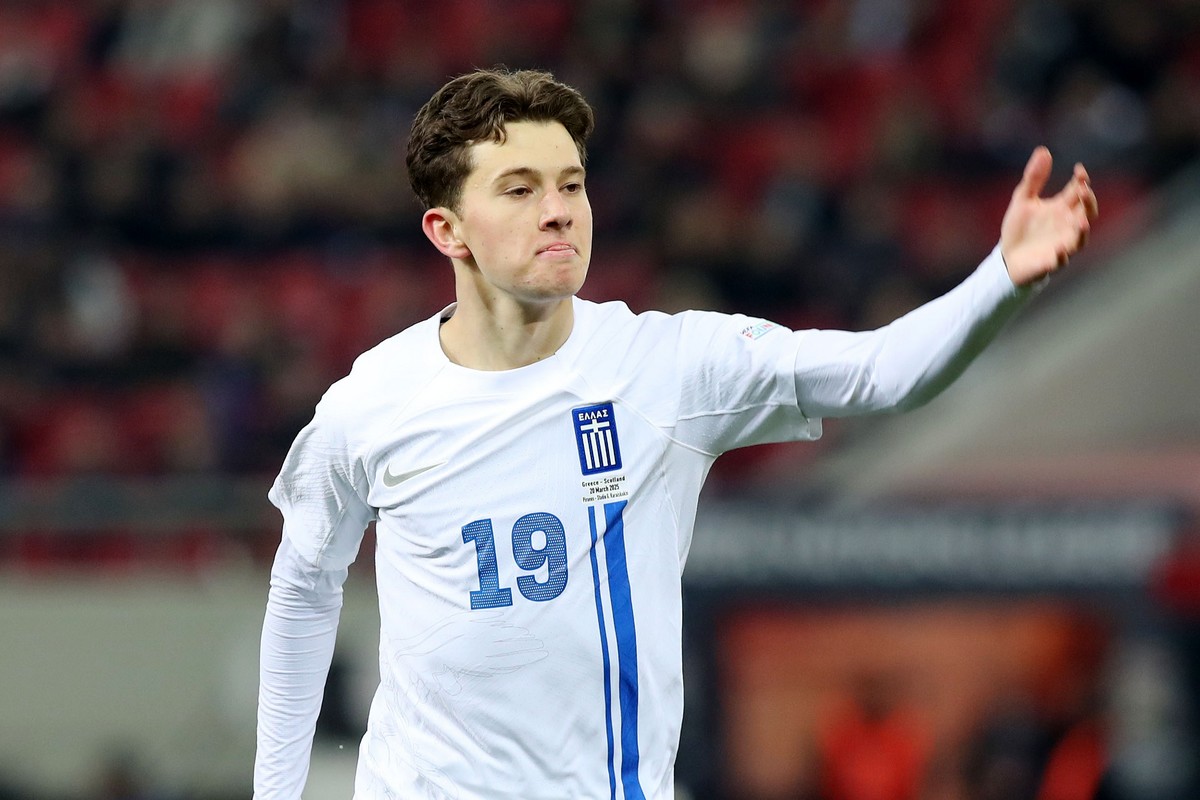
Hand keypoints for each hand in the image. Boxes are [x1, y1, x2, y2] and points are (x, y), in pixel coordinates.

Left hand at [1000, 146, 1098, 286]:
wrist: (1006, 258)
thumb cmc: (1019, 229)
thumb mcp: (1023, 199)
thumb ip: (1034, 178)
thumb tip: (1043, 150)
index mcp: (1062, 208)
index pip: (1078, 191)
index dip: (1081, 180)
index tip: (1079, 170)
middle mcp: (1067, 225)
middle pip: (1087, 212)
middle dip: (1088, 202)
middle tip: (1083, 190)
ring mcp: (1062, 244)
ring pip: (1080, 238)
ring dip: (1082, 230)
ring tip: (1081, 221)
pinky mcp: (1051, 262)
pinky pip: (1060, 260)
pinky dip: (1061, 255)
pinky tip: (1059, 249)